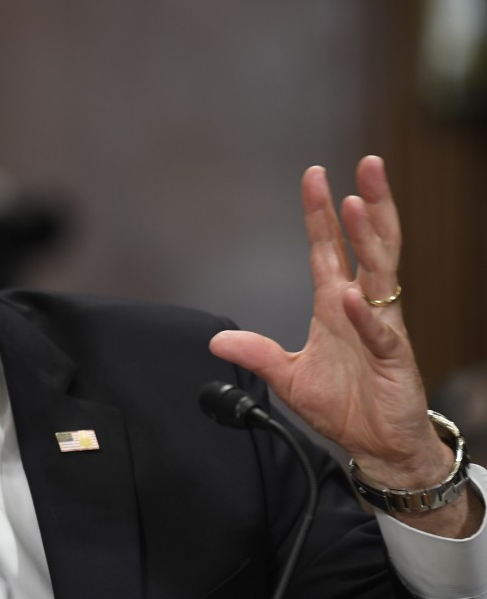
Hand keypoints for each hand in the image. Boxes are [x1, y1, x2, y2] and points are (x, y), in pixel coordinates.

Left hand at [209, 156, 480, 534]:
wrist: (377, 446)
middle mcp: (360, 307)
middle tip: (367, 165)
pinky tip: (353, 296)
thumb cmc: (343, 406)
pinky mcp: (394, 359)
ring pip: (381, 274)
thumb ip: (257, 354)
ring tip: (361, 203)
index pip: (328, 247)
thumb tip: (217, 340)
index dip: (321, 212)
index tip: (315, 175)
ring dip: (371, 239)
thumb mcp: (288, 377)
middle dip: (366, 204)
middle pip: (367, 245)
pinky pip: (380, 332)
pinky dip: (366, 316)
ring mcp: (382, 328)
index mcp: (334, 304)